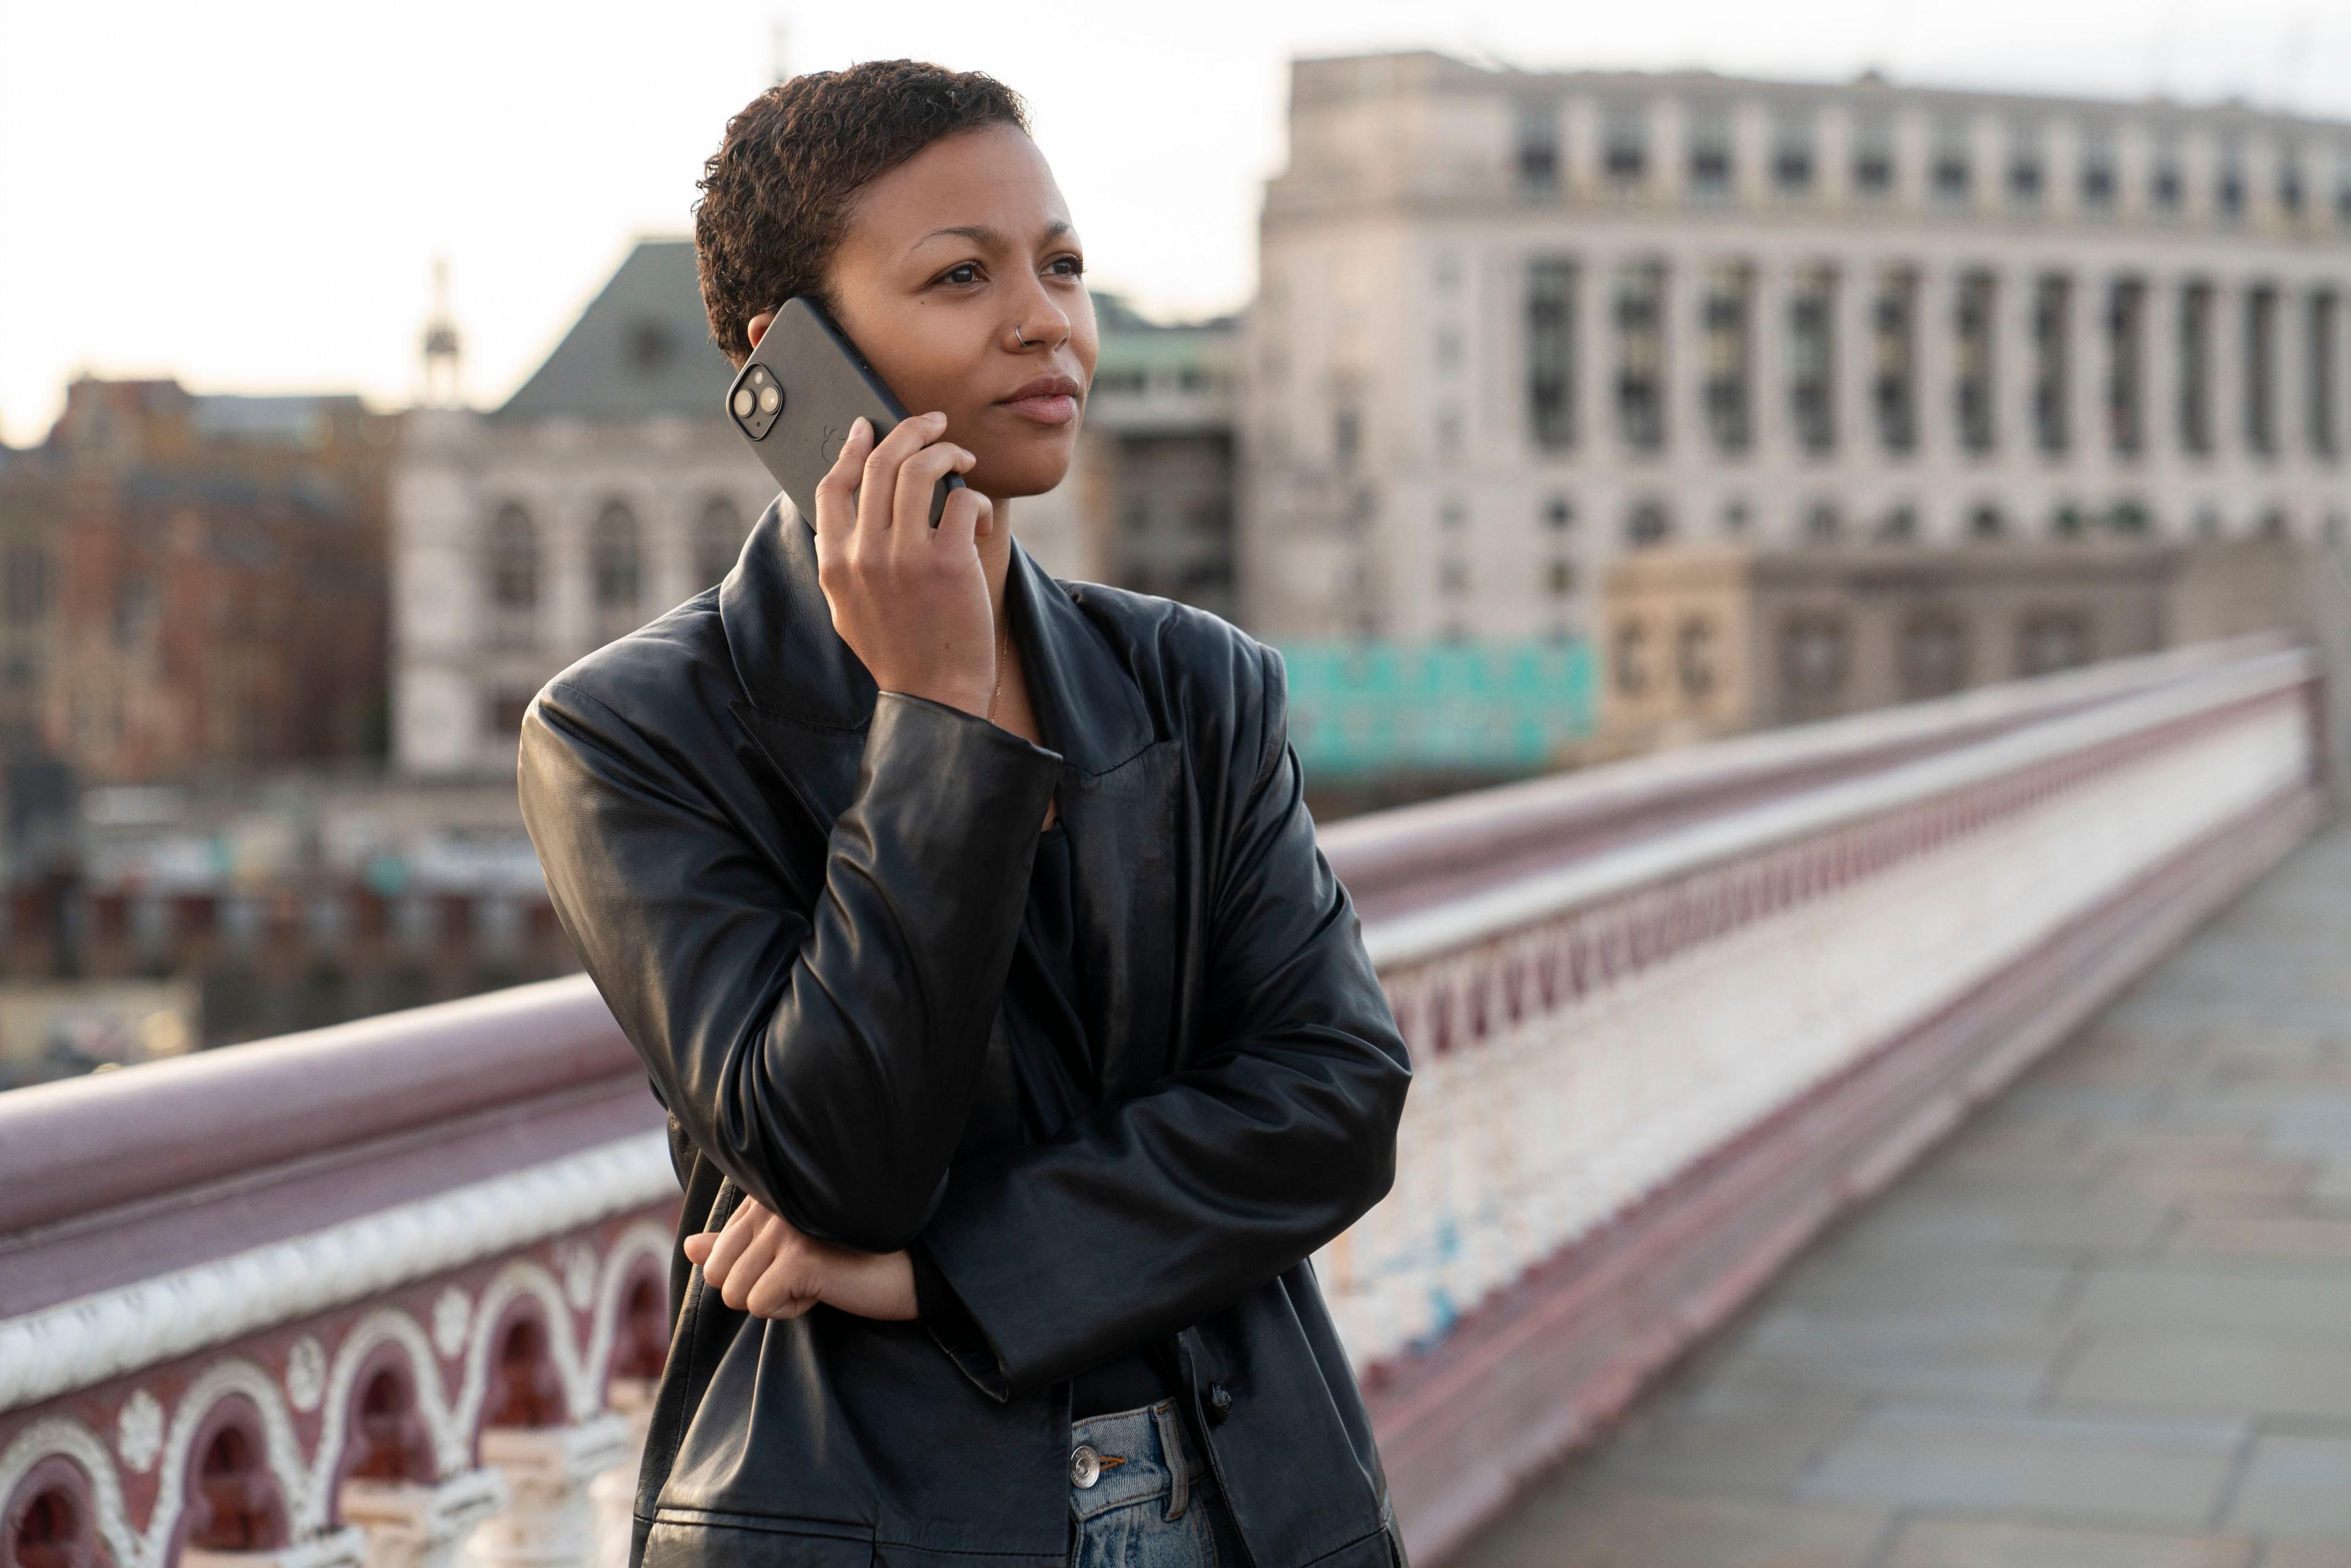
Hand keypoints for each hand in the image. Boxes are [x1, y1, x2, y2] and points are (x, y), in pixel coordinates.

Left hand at [682, 1194, 918, 1321]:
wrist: (907, 1272)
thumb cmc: (849, 1258)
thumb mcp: (786, 1250)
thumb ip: (736, 1246)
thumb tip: (689, 1247)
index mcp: (766, 1194)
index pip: (718, 1250)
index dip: (754, 1270)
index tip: (799, 1258)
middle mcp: (772, 1204)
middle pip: (717, 1273)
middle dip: (754, 1289)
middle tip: (802, 1274)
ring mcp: (784, 1229)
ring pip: (734, 1293)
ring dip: (774, 1300)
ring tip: (815, 1279)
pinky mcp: (798, 1258)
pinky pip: (760, 1305)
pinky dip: (790, 1310)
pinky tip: (822, 1290)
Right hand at [811, 412, 999, 717]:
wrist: (934, 696)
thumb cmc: (899, 651)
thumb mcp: (849, 607)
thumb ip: (843, 558)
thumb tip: (849, 507)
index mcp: (834, 563)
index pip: (831, 485)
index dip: (850, 448)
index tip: (868, 426)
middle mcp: (863, 554)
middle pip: (879, 463)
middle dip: (910, 430)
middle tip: (934, 422)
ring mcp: (904, 557)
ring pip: (920, 469)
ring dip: (945, 451)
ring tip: (962, 457)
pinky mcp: (948, 562)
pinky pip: (963, 500)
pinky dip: (977, 499)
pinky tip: (982, 519)